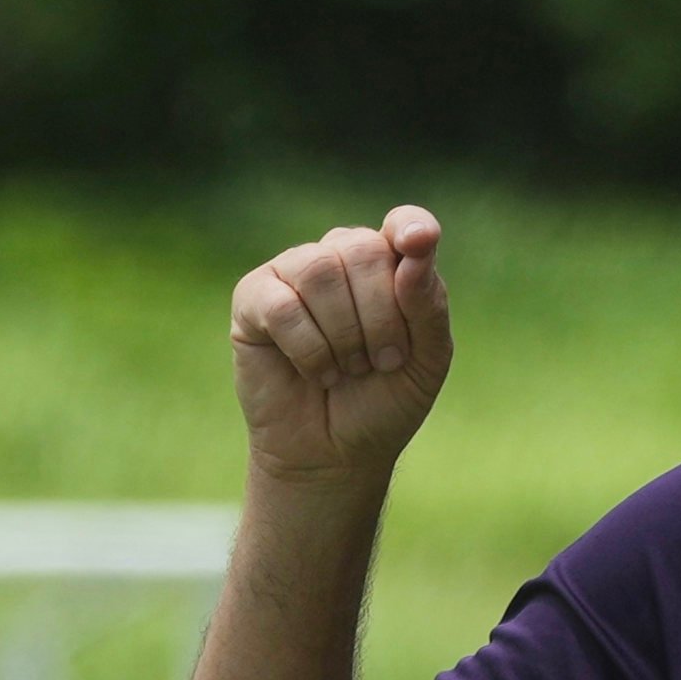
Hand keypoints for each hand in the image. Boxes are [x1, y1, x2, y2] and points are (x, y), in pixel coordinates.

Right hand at [228, 206, 451, 488]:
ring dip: (343, 334)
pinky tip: (316, 373)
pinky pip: (282, 305)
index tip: (417, 241)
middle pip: (362, 250)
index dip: (412, 227)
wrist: (335, 454)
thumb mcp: (426, 361)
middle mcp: (339, 258)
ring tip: (347, 370)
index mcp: (388, 265)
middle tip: (382, 362)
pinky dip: (308, 349)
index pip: (404, 224)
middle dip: (380, 316)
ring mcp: (293, 273)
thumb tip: (415, 248)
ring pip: (319, 272)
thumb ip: (428, 304)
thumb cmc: (383, 402)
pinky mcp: (253, 300)